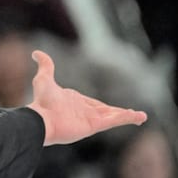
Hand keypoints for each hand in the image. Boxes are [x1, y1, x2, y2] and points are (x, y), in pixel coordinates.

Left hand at [26, 50, 145, 145]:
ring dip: (128, 116)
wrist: (41, 118)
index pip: (93, 103)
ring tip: (142, 117)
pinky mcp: (94, 125)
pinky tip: (139, 117)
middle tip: (132, 114)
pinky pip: (114, 120)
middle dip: (120, 113)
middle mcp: (84, 112)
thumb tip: (36, 52)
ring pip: (113, 116)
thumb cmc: (42, 101)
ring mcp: (90, 119)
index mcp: (75, 102)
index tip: (113, 109)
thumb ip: (46, 65)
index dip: (104, 106)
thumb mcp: (44, 79)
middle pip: (106, 111)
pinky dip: (127, 118)